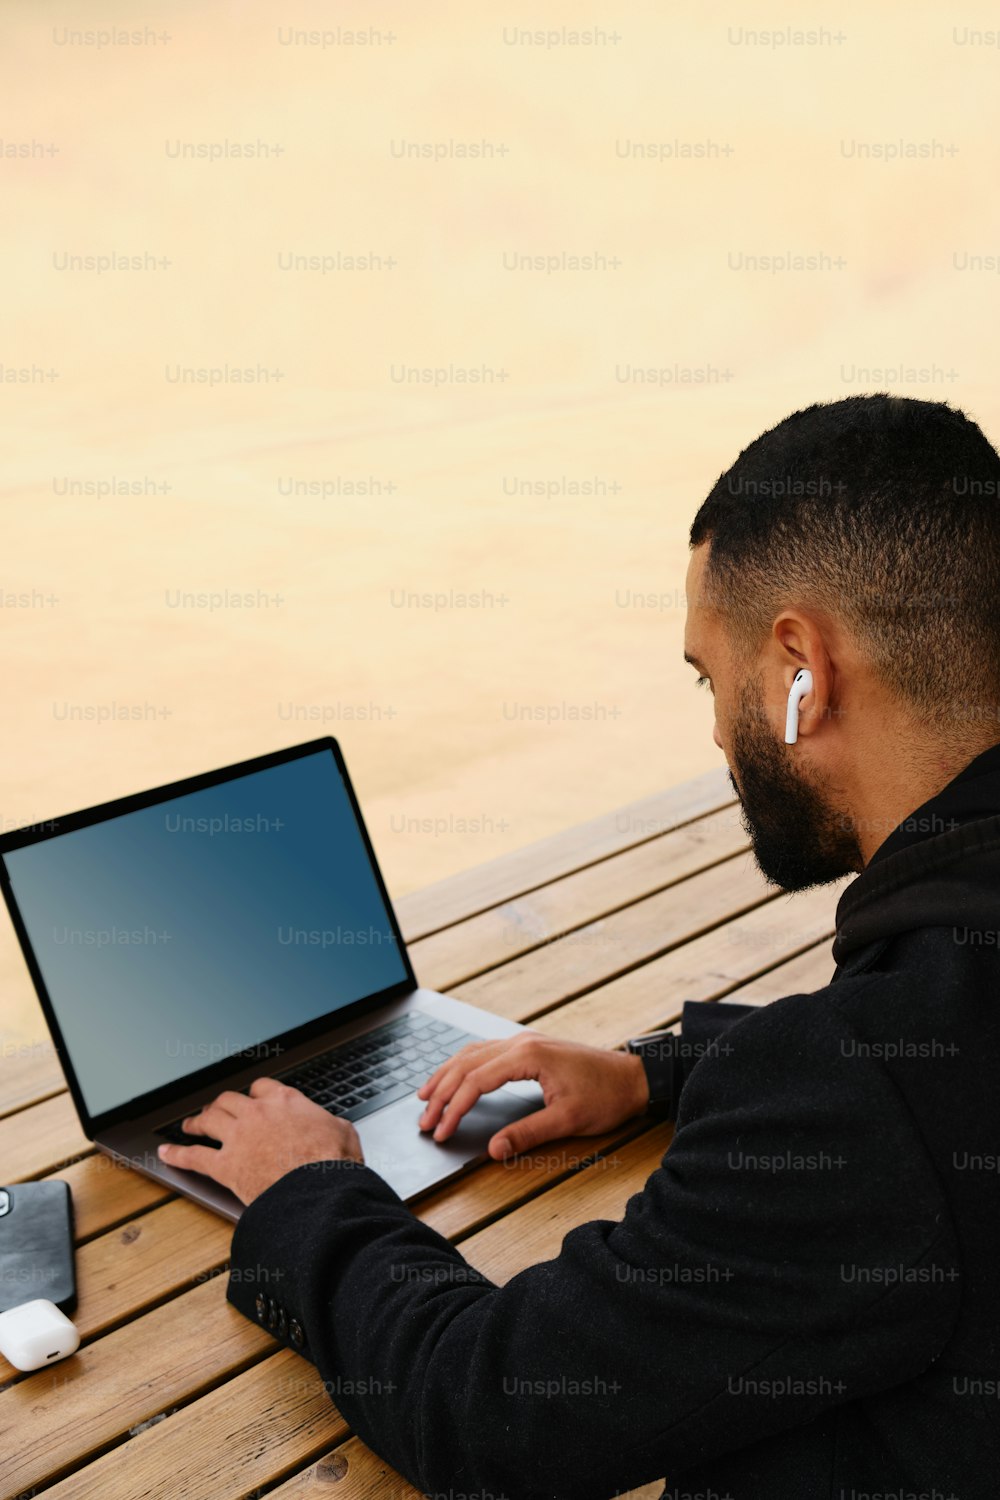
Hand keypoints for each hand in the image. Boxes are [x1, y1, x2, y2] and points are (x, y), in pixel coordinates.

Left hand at [156, 1076, 363, 1204]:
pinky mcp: (225, 1165)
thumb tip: (333, 1127)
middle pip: (230, 1099)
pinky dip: (176, 1153)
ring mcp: (238, 1138)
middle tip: (215, 1109)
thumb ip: (331, 1124)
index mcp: (286, 1101)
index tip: (253, 1098)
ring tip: (189, 1124)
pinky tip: (164, 1152)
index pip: (262, 1087)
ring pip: (209, 1120)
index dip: (255, 1093)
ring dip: (197, 1121)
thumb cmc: (333, 1163)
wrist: (317, 1190)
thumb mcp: (344, 1132)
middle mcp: (257, 1113)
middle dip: (220, 1103)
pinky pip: (193, 1156)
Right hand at [417, 1032, 649, 1159]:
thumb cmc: (606, 1097)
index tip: (441, 1130)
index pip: (476, 1080)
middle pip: (466, 1064)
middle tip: (424, 1120)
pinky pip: (486, 1051)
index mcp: (528, 1056)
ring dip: (447, 1075)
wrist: (633, 1077)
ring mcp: (524, 1042)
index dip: (453, 1107)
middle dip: (441, 1092)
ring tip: (426, 1097)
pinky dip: (464, 1065)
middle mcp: (521, 1042)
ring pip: (472, 1053)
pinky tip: (455, 1076)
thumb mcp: (567, 1120)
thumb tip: (493, 1150)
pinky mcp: (530, 1047)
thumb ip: (527, 1134)